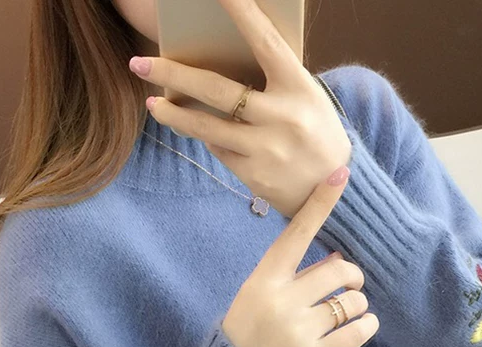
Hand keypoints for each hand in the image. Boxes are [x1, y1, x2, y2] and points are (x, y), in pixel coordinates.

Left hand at [128, 0, 351, 217]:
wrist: (341, 193)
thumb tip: (218, 64)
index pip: (264, 41)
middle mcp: (282, 117)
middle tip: (140, 64)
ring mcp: (266, 150)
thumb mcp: (307, 98)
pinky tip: (202, 132)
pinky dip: (209, 139)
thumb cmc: (318, 134)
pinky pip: (219, 151)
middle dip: (172, 75)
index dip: (240, 12)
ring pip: (205, 127)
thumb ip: (272, 81)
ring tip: (153, 103)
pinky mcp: (255, 176)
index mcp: (299, 87)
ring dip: (173, 115)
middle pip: (214, 90)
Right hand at [221, 169, 378, 346]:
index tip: (340, 174)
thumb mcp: (258, 295)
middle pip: (338, 270)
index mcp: (263, 280)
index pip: (296, 235)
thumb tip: (336, 260)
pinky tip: (360, 327)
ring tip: (349, 312)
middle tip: (350, 286)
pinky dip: (367, 325)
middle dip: (352, 276)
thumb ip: (292, 277)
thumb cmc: (247, 331)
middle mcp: (281, 302)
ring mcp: (298, 331)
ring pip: (352, 302)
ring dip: (359, 303)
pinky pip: (358, 332)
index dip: (319, 204)